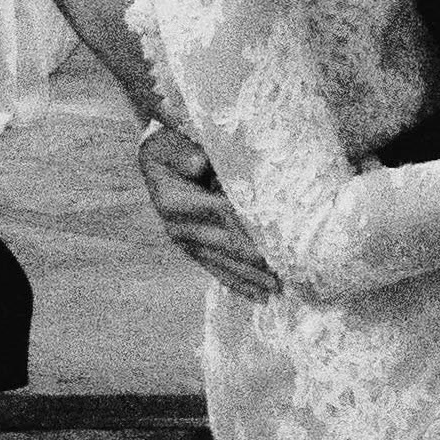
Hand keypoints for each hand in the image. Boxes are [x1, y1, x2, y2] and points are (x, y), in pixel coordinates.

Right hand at [135, 120, 281, 298]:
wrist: (156, 163)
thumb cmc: (170, 149)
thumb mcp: (170, 145)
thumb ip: (183, 153)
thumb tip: (198, 164)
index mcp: (175, 202)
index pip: (220, 213)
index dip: (247, 224)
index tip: (273, 236)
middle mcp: (178, 228)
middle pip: (225, 244)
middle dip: (255, 259)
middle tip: (283, 271)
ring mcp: (185, 243)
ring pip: (223, 263)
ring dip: (249, 277)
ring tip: (276, 290)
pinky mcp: (192, 250)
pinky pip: (216, 269)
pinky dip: (237, 282)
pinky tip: (256, 295)